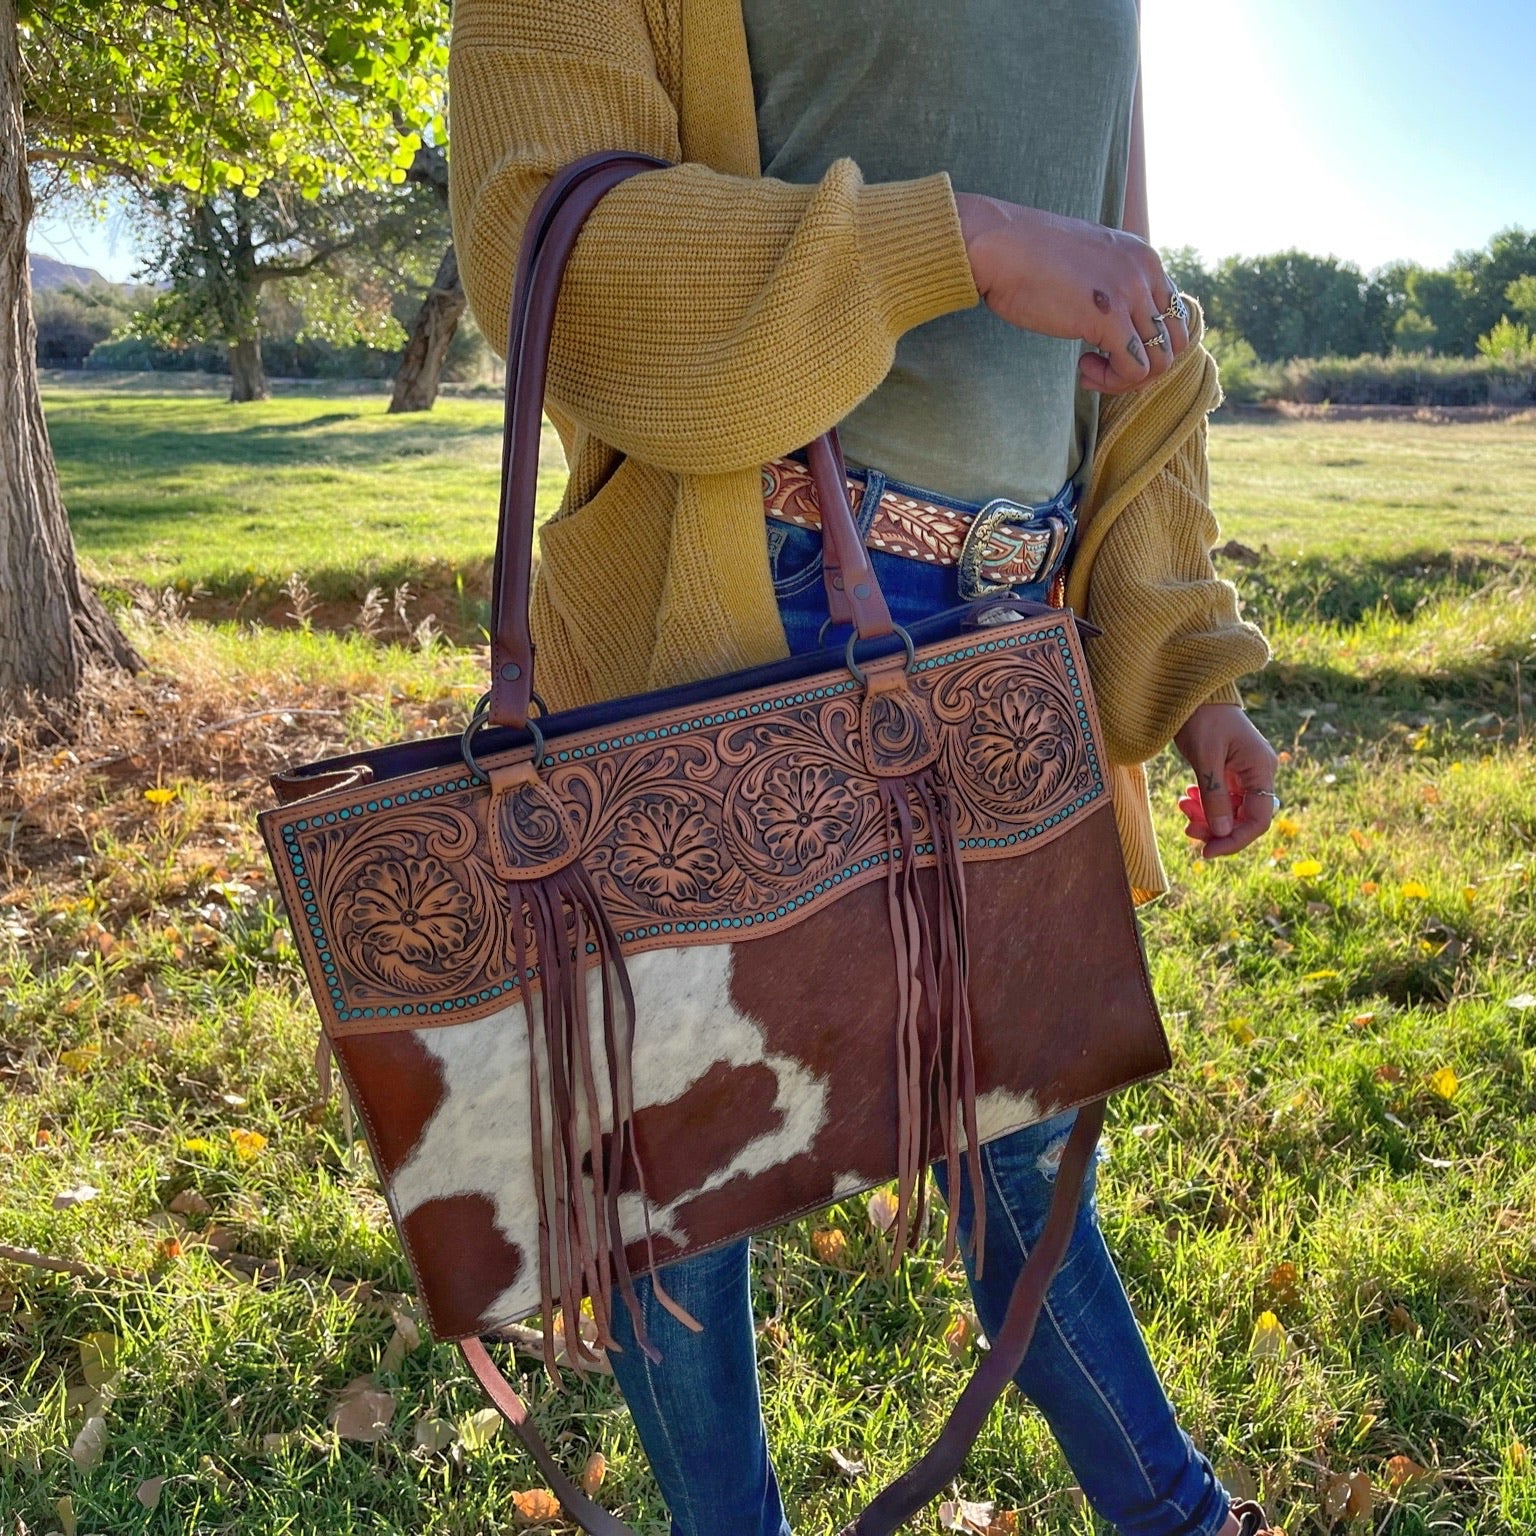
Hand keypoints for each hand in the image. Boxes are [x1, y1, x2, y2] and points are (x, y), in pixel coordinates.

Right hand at [953, 192, 1187, 394]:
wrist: (997, 244)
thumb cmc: (1027, 257)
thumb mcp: (1086, 260)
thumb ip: (1110, 282)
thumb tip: (1114, 321)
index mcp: (1144, 257)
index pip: (1174, 316)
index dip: (1146, 343)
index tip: (1108, 346)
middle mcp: (1145, 272)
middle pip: (1174, 342)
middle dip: (1143, 366)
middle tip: (1103, 366)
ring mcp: (1129, 294)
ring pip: (1159, 361)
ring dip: (1125, 378)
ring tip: (1090, 370)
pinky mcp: (1108, 318)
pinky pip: (1134, 370)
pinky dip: (1111, 381)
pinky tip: (1083, 370)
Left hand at [1172, 703, 1279, 857]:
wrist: (1192, 693)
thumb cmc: (1201, 718)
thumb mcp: (1205, 758)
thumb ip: (1215, 797)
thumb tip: (1222, 833)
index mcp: (1261, 769)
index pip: (1258, 819)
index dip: (1235, 840)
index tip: (1207, 852)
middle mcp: (1258, 773)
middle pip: (1244, 818)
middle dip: (1215, 828)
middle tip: (1187, 829)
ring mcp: (1245, 773)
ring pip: (1230, 811)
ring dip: (1206, 816)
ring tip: (1182, 806)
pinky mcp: (1230, 772)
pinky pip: (1221, 799)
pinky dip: (1204, 804)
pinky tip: (1186, 796)